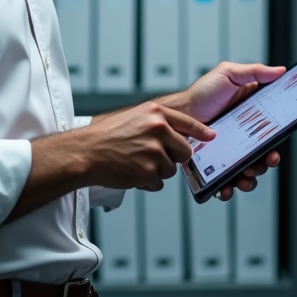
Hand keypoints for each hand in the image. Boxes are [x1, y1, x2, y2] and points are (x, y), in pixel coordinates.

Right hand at [77, 101, 215, 191]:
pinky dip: (146, 182)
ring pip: (171, 170)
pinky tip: (131, 172)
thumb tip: (177, 137)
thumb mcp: (134, 118)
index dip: (201, 132)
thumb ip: (158, 124)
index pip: (188, 122)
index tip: (211, 137)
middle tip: (152, 157)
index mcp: (155, 113)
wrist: (85, 152)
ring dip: (156, 171)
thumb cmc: (106, 137)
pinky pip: (158, 183)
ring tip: (135, 162)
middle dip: (172, 158)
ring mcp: (153, 151)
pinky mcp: (147, 171)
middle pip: (184, 151)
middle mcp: (157, 129)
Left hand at [159, 61, 286, 200]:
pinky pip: (226, 179)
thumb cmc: (201, 94)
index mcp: (251, 115)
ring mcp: (229, 150)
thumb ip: (255, 71)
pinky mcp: (215, 163)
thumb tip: (279, 71)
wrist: (178, 113)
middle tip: (264, 162)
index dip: (277, 142)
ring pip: (248, 170)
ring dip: (251, 178)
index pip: (271, 132)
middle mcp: (243, 134)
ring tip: (244, 178)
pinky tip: (227, 188)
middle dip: (266, 163)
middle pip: (263, 154)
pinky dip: (228, 188)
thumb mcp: (228, 74)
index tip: (276, 148)